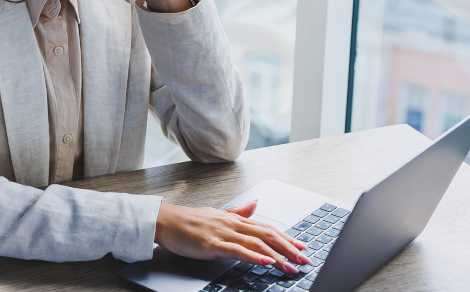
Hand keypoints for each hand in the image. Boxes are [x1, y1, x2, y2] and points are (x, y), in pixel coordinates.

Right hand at [154, 200, 310, 272]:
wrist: (165, 221)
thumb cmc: (189, 221)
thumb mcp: (218, 214)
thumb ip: (238, 211)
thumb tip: (255, 204)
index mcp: (235, 219)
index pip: (267, 228)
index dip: (286, 237)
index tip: (301, 247)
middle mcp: (233, 224)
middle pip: (267, 234)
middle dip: (289, 248)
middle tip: (304, 259)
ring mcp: (224, 233)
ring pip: (257, 243)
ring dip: (277, 255)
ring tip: (290, 266)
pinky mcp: (212, 244)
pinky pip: (237, 250)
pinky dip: (254, 255)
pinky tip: (266, 261)